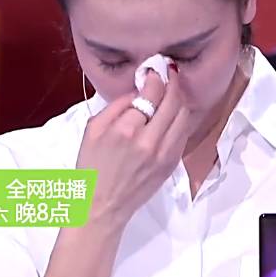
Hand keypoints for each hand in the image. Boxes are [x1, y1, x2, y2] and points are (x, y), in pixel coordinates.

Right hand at [76, 65, 189, 226]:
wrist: (102, 206)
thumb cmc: (92, 167)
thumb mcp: (92, 130)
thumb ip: (117, 106)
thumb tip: (139, 90)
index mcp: (126, 130)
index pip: (152, 93)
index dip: (156, 76)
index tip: (154, 69)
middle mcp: (149, 141)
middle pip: (173, 101)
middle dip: (173, 81)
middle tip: (170, 71)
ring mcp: (164, 154)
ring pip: (183, 116)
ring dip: (180, 98)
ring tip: (173, 88)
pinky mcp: (171, 164)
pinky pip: (183, 133)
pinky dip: (181, 118)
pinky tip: (173, 111)